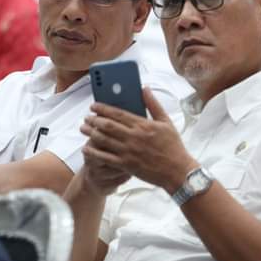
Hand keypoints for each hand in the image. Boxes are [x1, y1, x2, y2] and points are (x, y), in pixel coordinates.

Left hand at [81, 87, 197, 193]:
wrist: (177, 171)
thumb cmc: (173, 147)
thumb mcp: (166, 122)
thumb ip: (153, 104)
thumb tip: (144, 88)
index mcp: (143, 125)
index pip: (118, 113)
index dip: (103, 109)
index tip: (94, 106)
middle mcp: (133, 137)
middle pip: (107, 126)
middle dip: (93, 120)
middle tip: (86, 118)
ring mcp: (128, 152)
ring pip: (104, 140)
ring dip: (91, 133)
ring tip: (83, 129)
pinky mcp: (126, 165)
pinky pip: (105, 158)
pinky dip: (94, 152)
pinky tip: (86, 148)